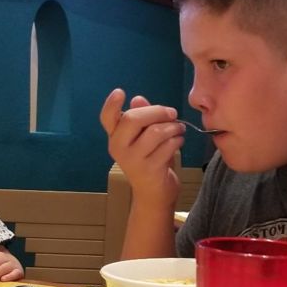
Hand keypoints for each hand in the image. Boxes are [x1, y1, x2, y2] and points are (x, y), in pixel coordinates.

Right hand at [100, 87, 184, 207]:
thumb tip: (138, 99)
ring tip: (180, 129)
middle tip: (172, 113)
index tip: (120, 92)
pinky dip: (178, 140)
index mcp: (115, 137)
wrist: (154, 194)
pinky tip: (179, 141)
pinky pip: (168, 146)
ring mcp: (133, 160)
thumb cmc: (150, 161)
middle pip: (133, 119)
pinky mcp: (150, 169)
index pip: (107, 118)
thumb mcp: (144, 138)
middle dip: (158, 111)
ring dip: (173, 127)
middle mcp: (119, 148)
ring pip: (156, 132)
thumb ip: (142, 119)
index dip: (111, 104)